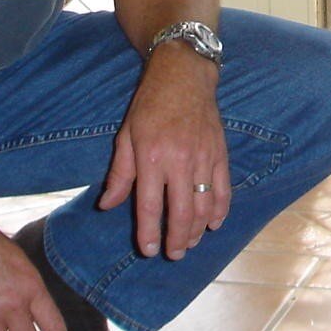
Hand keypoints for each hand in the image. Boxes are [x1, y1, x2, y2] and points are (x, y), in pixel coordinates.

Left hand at [98, 43, 231, 258]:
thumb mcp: (126, 136)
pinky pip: (223, 188)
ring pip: (204, 204)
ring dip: (197, 229)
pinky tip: (213, 223)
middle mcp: (180, 161)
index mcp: (152, 157)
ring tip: (189, 243)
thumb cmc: (150, 105)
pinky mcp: (220, 153)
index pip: (151, 206)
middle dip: (177, 239)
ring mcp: (204, 158)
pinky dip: (220, 209)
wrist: (183, 75)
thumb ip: (120, 174)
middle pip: (182, 211)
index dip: (149, 233)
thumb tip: (108, 205)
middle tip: (173, 255)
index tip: (149, 250)